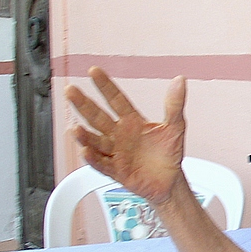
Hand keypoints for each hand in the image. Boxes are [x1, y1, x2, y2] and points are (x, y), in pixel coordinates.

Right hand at [65, 66, 186, 204]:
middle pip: (98, 117)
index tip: (93, 71)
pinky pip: (102, 164)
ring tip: (76, 129)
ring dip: (84, 136)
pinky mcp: (116, 170)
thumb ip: (174, 104)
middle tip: (70, 90)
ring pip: (96, 141)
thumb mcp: (175, 127)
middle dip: (84, 104)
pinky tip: (86, 152)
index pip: (116, 100)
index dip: (105, 86)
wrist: (170, 181)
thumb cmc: (168, 153)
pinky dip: (94, 159)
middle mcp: (119, 135)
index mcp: (131, 121)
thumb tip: (179, 80)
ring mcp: (115, 152)